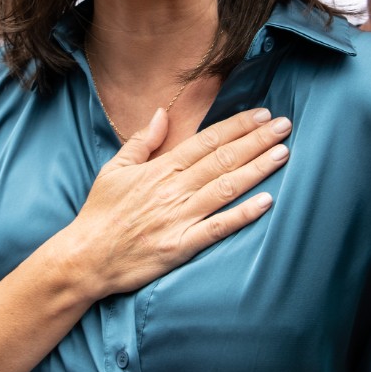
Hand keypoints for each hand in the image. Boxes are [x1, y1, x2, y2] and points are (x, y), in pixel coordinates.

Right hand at [59, 107, 290, 297]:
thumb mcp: (115, 169)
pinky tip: (267, 201)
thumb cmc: (100, 213)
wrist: (84, 258)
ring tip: (283, 153)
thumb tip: (162, 113)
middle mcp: (173, 189)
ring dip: (257, 169)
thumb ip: (142, 141)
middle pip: (223, 159)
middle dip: (257, 141)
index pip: (206, 141)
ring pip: (226, 188)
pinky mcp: (181, 246)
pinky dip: (243, 214)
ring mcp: (179, 218)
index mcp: (160, 169)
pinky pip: (217, 228)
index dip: (237, 126)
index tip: (262, 115)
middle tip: (285, 126)